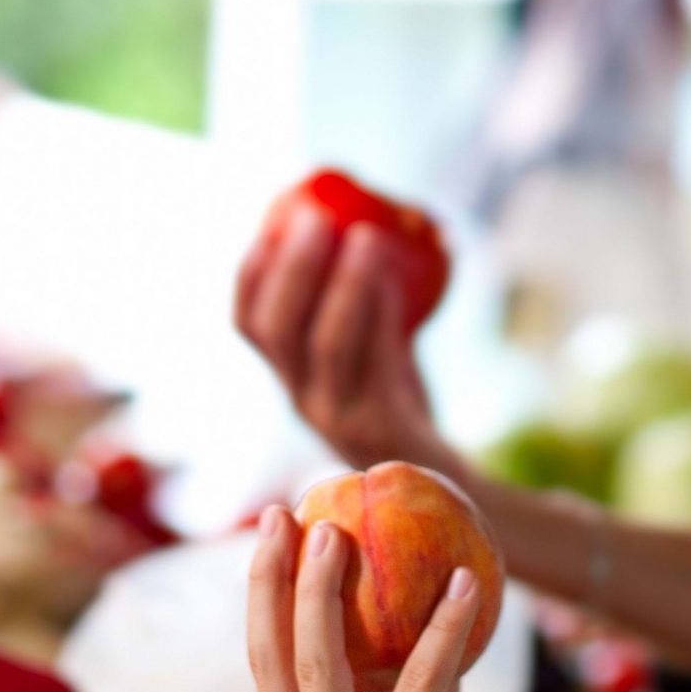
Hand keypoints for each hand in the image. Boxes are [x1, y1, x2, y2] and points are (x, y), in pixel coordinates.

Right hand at [235, 209, 450, 469]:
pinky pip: (377, 363)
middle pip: (278, 330)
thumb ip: (366, 300)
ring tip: (367, 234)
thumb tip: (371, 220)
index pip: (249, 325)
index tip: (272, 224)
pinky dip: (382, 313)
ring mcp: (338, 417)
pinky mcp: (381, 428)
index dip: (251, 274)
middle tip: (318, 216)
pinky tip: (396, 276)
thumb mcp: (373, 347)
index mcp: (291, 375)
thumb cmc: (402, 399)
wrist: (441, 475)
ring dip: (345, 283)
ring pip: (328, 345)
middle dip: (293, 268)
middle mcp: (302, 398)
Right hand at [246, 507, 532, 691]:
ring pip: (320, 660)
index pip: (264, 666)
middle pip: (272, 652)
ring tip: (343, 528)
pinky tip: (463, 583)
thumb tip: (435, 609)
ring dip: (326, 586)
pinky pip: (420, 682)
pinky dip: (442, 627)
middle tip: (285, 511)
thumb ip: (417, 691)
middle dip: (271, 574)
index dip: (262, 597)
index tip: (274, 535)